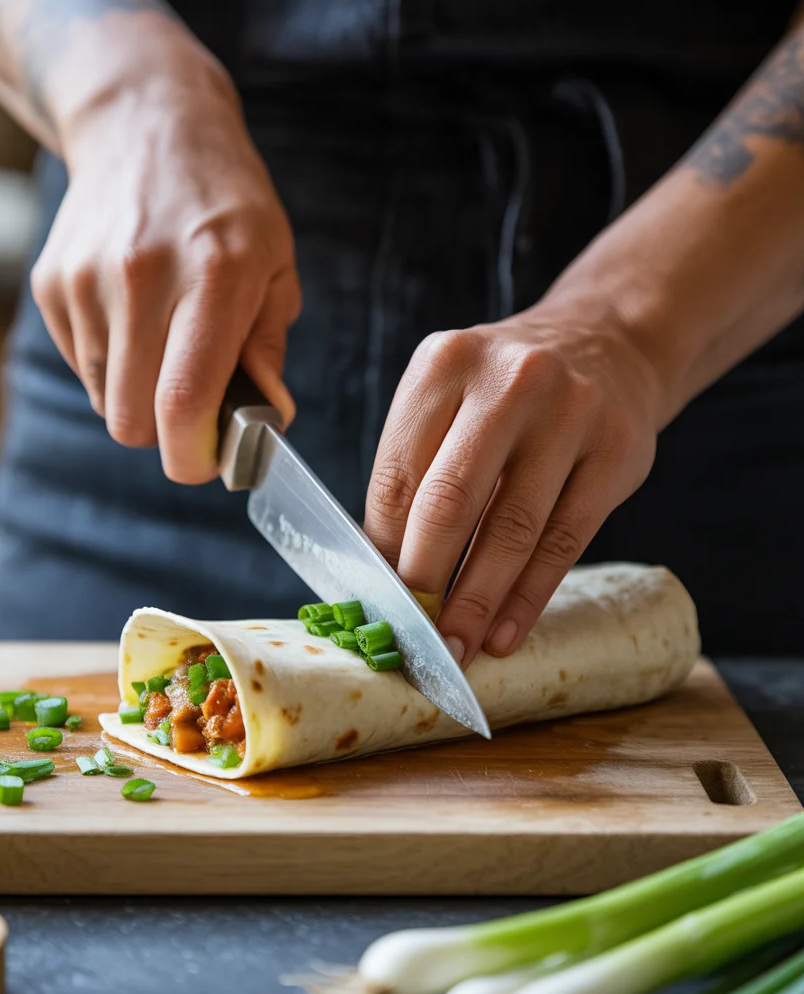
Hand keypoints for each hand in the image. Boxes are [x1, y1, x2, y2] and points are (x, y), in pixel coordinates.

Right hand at [31, 37, 299, 482]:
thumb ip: (267, 348)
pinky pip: (81, 365)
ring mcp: (88, 279)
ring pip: (103, 400)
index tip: (206, 461)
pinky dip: (109, 362)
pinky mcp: (52, 282)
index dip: (192, 456)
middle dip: (164, 432)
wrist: (147, 124)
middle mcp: (143, 277)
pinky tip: (133, 315)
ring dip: (136, 393)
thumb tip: (264, 422)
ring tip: (164, 341)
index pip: (183, 401)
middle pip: (132, 420)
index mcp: (214, 277)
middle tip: (192, 404)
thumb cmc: (228, 205)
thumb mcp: (275, 265)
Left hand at [364, 300, 667, 665]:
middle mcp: (509, 380)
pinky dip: (528, 597)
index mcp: (445, 363)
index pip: (398, 475)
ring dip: (477, 602)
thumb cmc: (506, 393)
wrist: (608, 344)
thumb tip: (380, 570)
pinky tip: (504, 632)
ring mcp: (571, 413)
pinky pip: (565, 541)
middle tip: (410, 635)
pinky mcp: (618, 452)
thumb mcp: (450, 400)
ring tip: (456, 649)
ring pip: (513, 529)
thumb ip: (416, 471)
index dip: (382, 549)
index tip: (375, 601)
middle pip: (450, 501)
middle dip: (424, 580)